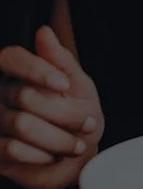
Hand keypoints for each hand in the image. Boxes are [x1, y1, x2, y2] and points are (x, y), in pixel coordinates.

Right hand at [0, 27, 103, 188]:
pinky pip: (12, 149)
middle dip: (64, 114)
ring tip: (77, 145)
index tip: (64, 85)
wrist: (78, 153)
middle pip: (25, 96)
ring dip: (58, 138)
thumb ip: (62, 60)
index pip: (11, 58)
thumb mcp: (79, 85)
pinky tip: (54, 156)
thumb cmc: (79, 113)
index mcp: (18, 73)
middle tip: (87, 124)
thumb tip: (44, 32)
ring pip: (21, 125)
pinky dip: (41, 155)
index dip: (36, 70)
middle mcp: (1, 94)